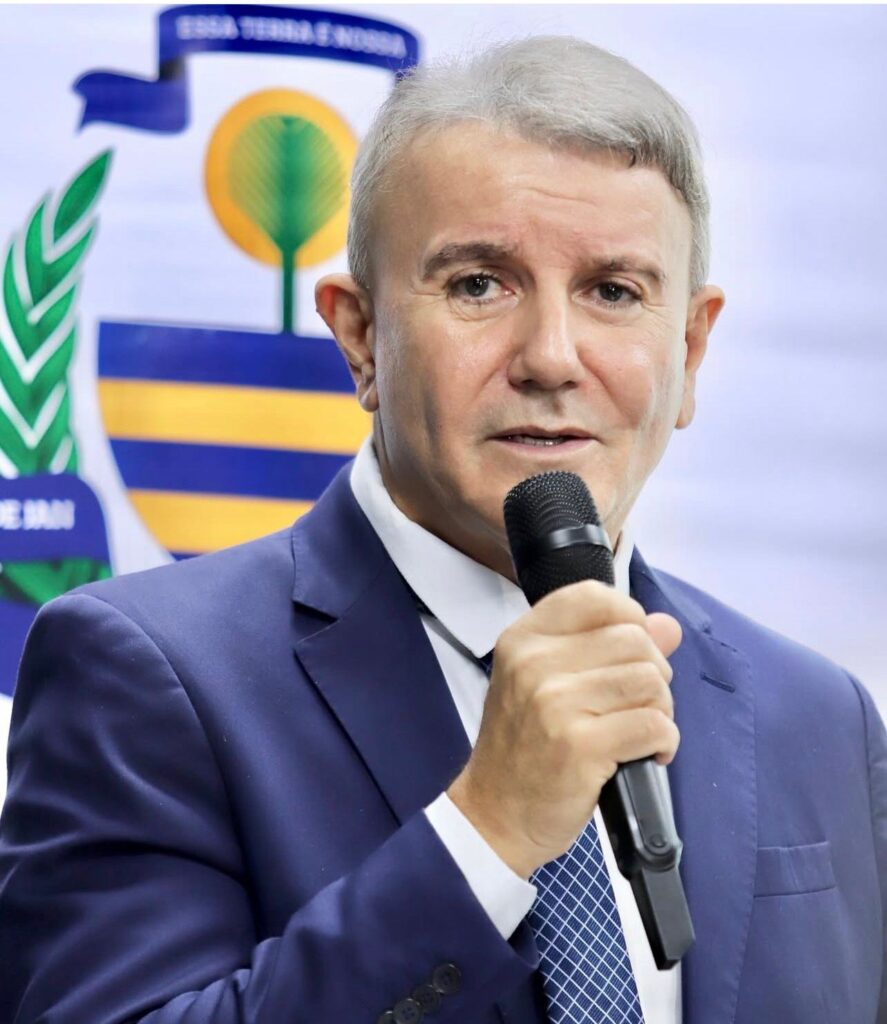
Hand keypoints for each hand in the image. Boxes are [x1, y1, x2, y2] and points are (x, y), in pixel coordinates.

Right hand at [447, 580, 681, 878]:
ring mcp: (555, 703)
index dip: (629, 616)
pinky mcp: (580, 746)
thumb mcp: (548, 683)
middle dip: (654, 672)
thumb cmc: (524, 745)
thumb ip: (606, 646)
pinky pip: (654, 725)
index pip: (593, 596)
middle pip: (634, 639)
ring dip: (661, 709)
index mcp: (524, 639)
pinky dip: (665, 741)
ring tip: (640, 730)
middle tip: (637, 704)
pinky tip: (648, 754)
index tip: (631, 650)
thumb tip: (668, 625)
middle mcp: (534, 663)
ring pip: (650, 681)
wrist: (495, 814)